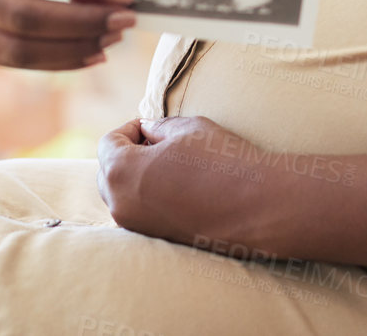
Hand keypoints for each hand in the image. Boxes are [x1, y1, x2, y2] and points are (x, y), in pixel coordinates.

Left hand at [96, 116, 265, 252]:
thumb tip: (146, 132)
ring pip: (122, 193)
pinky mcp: (154, 240)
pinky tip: (179, 187)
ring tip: (173, 165)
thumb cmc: (221, 161)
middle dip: (130, 153)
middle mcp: (120, 204)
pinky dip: (149, 196)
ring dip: (138, 176)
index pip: (109, 143)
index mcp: (122, 172)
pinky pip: (139, 212)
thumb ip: (157, 128)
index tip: (156, 127)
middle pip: (109, 170)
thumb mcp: (187, 129)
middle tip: (162, 144)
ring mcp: (136, 227)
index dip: (131, 128)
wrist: (257, 205)